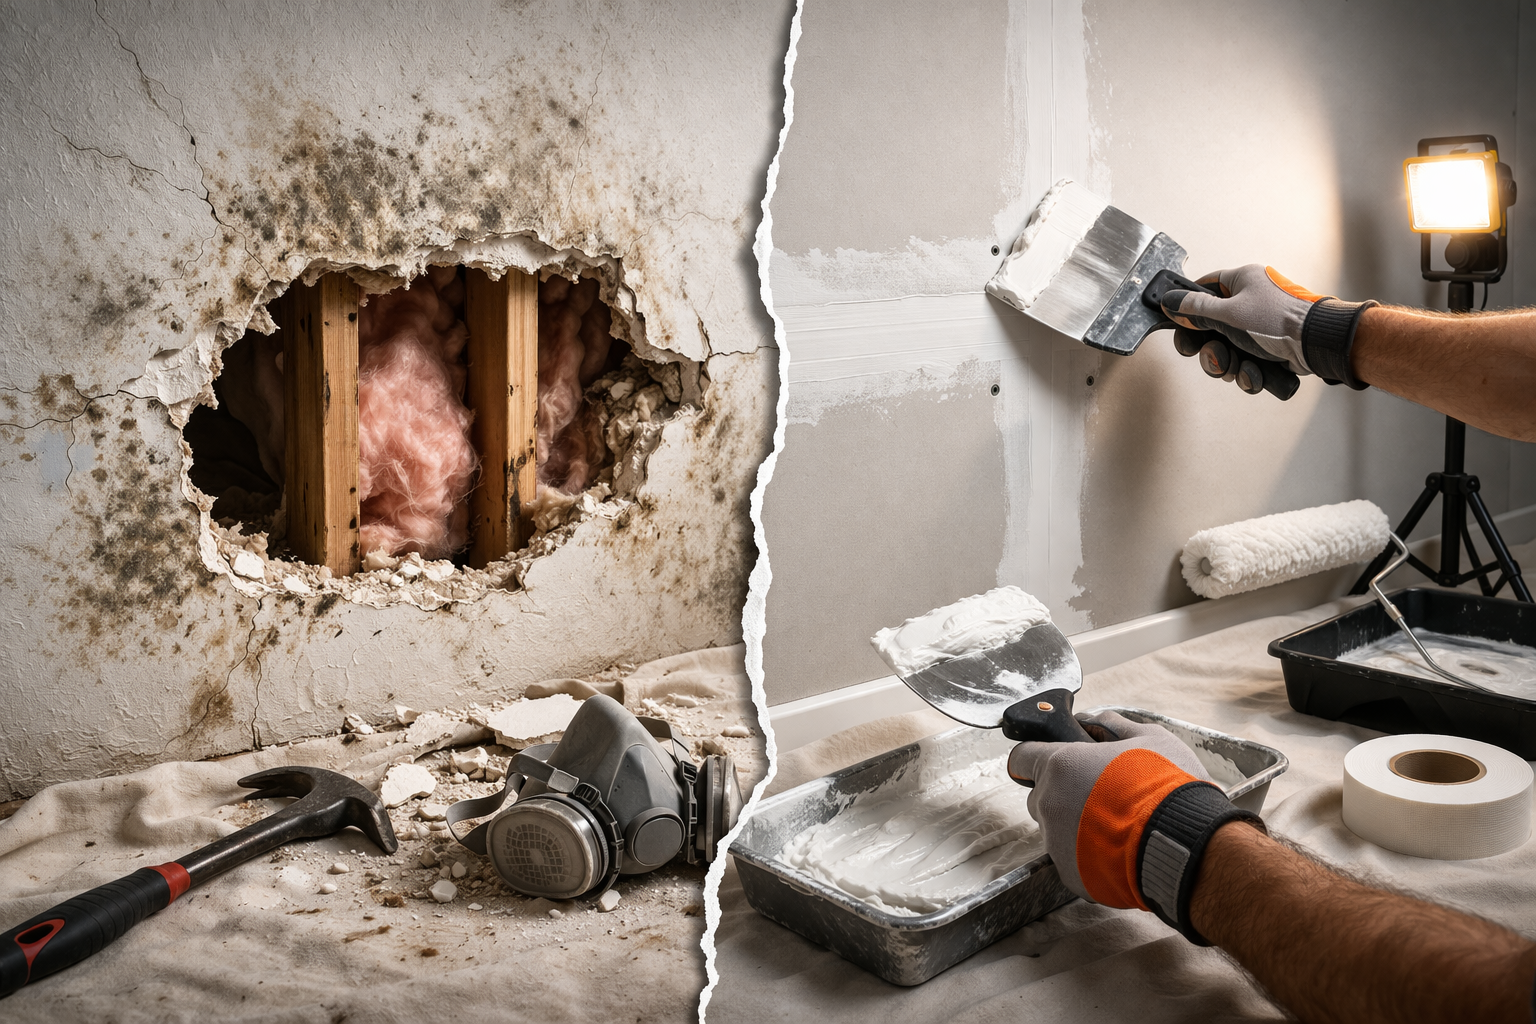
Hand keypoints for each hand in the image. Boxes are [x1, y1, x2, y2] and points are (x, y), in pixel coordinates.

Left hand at [1007, 710, 1262, 941]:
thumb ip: (1114, 725)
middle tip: (1100, 795)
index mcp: (1060, 766)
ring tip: (1117, 825)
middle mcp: (1049, 804)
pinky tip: (1120, 849)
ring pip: (1055, 830)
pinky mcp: (1071, 874)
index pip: (1021, 758)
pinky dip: (1089, 855)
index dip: (1036, 758)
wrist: (1185, 844)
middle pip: (1040, 796)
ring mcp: (1057, 843)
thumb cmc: (1166, 785)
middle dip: (1062, 794)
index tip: (1050, 762)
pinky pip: (1072, 860)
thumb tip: (1096, 721)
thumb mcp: (1149, 737)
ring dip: (1076, 826)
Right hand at [1161, 265, 1377, 391]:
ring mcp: (1259, 325)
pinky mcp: (1268, 347)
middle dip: (1210, 348)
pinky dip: (1246, 371)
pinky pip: (1244, 360)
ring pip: (1227, 348)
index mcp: (1242, 282)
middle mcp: (1250, 301)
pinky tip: (1252, 372)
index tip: (1181, 326)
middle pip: (1212, 326)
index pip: (1204, 289)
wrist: (1316, 344)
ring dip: (1227, 363)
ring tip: (1236, 366)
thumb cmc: (1279, 321)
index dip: (1189, 309)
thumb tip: (1171, 301)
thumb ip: (1197, 310)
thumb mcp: (1229, 313)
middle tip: (1214, 355)